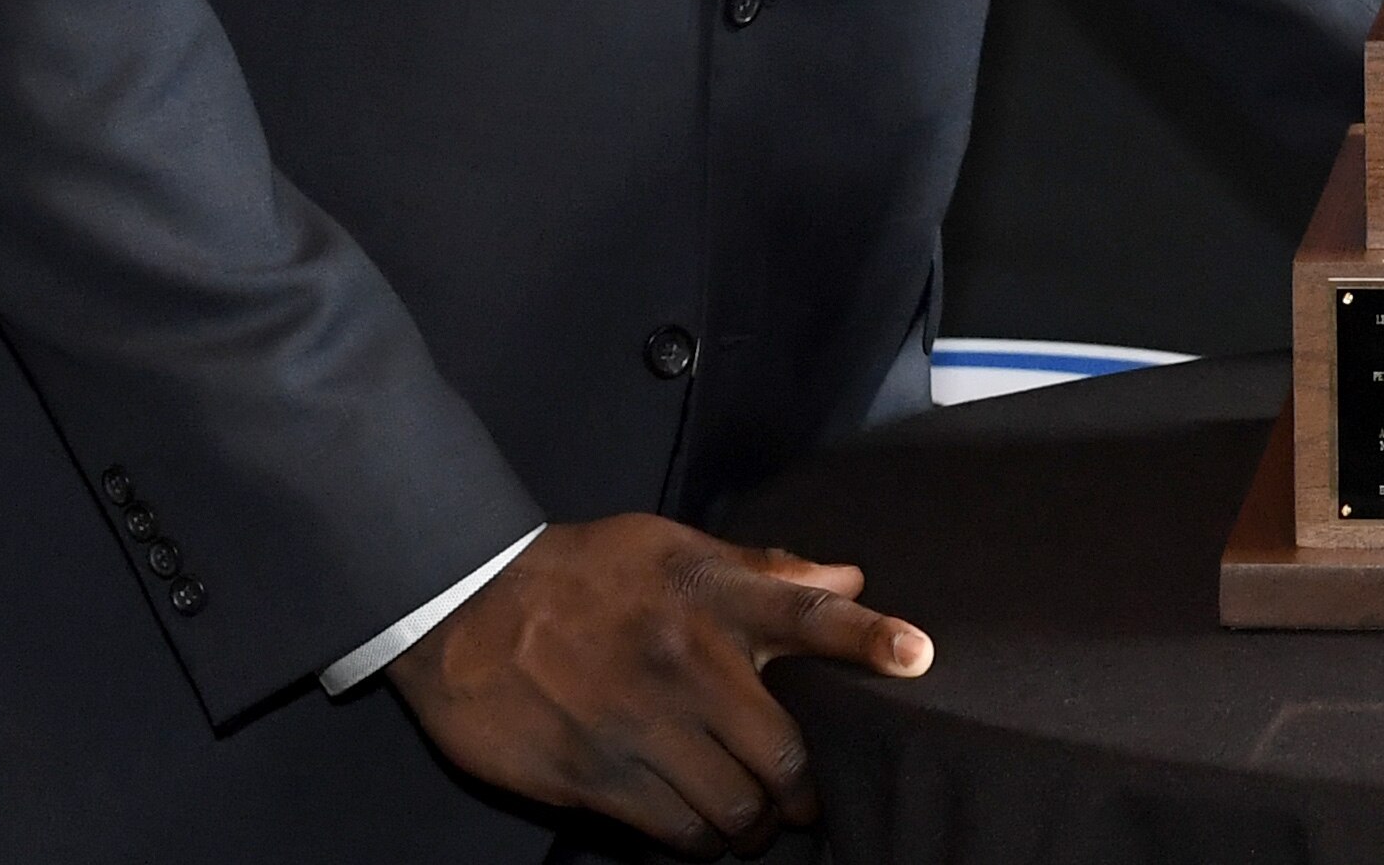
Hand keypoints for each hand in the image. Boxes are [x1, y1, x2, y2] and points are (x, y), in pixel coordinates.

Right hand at [388, 513, 932, 855]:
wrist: (464, 605)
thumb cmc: (580, 572)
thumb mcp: (670, 547)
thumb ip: (761, 571)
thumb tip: (848, 580)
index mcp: (709, 597)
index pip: (807, 615)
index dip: (868, 639)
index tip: (919, 657)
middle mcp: (686, 664)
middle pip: (784, 757)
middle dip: (803, 795)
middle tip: (802, 802)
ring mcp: (641, 727)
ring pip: (735, 812)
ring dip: (753, 829)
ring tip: (751, 824)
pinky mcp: (597, 778)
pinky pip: (676, 834)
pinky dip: (699, 844)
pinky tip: (698, 831)